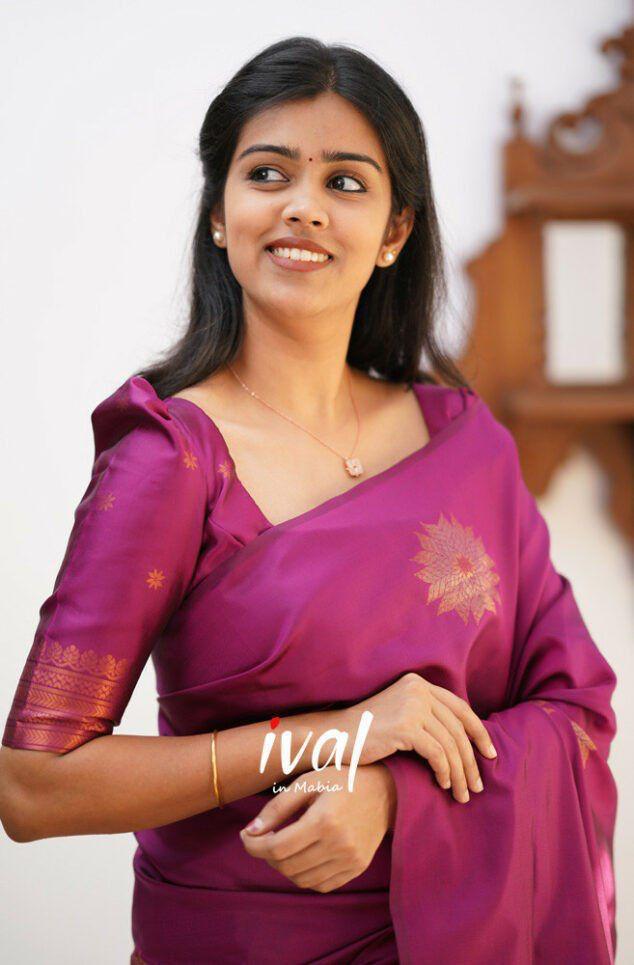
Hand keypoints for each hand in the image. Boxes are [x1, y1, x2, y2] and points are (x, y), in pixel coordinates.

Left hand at [238, 763, 392, 892]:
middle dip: (266, 855)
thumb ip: (277, 807)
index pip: (277, 848)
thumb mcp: (308, 782)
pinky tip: (302, 856)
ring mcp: (350, 860)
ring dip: (284, 867)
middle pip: (287, 866)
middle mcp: (339, 845)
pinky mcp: (357, 868)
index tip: (246, 836)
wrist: (385, 790)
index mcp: (324, 820)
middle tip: (262, 838)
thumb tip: (251, 831)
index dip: (254, 846)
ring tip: (282, 846)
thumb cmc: (343, 779)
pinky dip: (304, 876)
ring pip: (302, 880)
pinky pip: (321, 885)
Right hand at [340, 672, 497, 803]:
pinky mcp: (405, 726)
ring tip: (462, 793)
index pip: (461, 708)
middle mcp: (418, 690)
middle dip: (471, 760)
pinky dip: (444, 772)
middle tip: (476, 785)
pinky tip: (443, 784)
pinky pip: (437, 753)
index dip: (479, 733)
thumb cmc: (367, 732)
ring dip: (460, 773)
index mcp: (419, 684)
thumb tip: (464, 742)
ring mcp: (412, 706)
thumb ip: (427, 717)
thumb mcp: (401, 714)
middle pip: (458, 729)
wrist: (335, 735)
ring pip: (450, 744)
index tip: (490, 756)